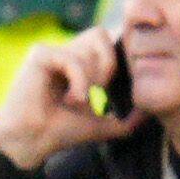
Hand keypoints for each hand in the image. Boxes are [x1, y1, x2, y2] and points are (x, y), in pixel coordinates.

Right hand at [0, 28, 142, 170]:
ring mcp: (52, 51)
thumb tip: (147, 114)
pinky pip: (73, 59)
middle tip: (96, 93)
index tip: (109, 89)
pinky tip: (70, 100)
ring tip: (76, 101)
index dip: (114, 59)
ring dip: (91, 80)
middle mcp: (65, 52)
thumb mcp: (100, 125)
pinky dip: (79, 82)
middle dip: (107, 66)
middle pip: (102, 36)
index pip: (106, 41)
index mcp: (78, 63)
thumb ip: (125, 120)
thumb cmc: (59, 132)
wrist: (31, 142)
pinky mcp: (40, 55)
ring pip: (90, 47)